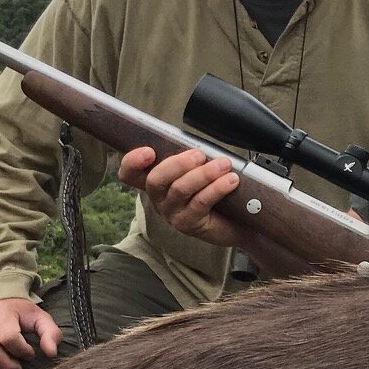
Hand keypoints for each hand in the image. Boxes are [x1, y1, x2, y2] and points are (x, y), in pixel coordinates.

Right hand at [117, 145, 249, 247]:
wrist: (237, 220)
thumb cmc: (215, 189)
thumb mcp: (199, 169)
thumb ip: (192, 157)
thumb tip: (200, 144)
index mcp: (157, 180)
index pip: (130, 173)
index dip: (132, 162)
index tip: (149, 151)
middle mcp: (158, 197)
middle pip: (154, 180)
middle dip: (177, 164)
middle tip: (199, 155)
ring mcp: (171, 212)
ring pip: (180, 190)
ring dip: (203, 174)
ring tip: (224, 165)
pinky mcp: (187, 224)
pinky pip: (200, 203)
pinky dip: (216, 188)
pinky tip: (230, 180)